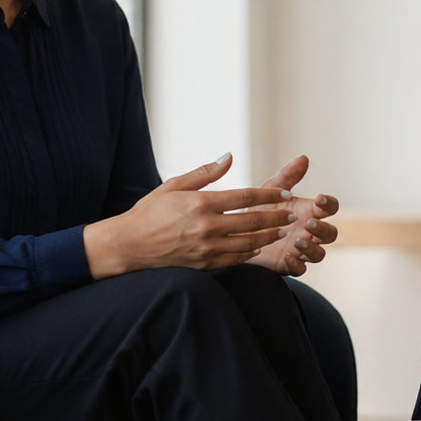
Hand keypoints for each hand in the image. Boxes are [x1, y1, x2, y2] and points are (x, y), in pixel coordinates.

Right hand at [82, 153, 294, 277]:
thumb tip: (229, 156)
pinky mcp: (204, 264)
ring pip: (248, 243)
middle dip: (276, 217)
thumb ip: (204, 173)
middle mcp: (207, 227)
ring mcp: (206, 248)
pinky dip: (251, 253)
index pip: (245, 197)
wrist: (128, 246)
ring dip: (269, 237)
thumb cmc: (149, 212)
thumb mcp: (174, 185)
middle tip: (293, 214)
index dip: (270, 196)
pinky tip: (260, 248)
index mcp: (201, 203)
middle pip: (252, 221)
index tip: (285, 194)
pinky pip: (235, 259)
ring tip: (283, 231)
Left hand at [245, 154, 339, 275]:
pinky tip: (289, 257)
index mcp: (309, 211)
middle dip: (324, 229)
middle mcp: (308, 231)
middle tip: (309, 223)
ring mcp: (300, 249)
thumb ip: (287, 175)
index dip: (329, 203)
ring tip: (297, 241)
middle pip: (331, 234)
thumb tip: (303, 157)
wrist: (235, 231)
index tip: (319, 199)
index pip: (330, 207)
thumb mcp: (270, 189)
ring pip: (320, 254)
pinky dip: (298, 264)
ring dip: (313, 249)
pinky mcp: (288, 264)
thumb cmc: (258, 207)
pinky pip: (301, 270)